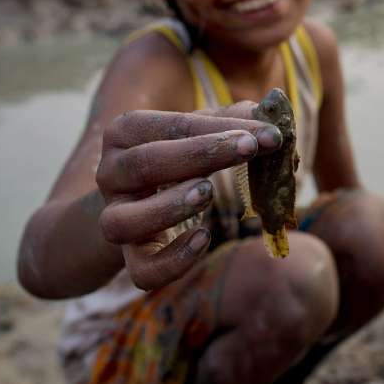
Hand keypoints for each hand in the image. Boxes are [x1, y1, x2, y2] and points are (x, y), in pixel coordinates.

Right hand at [95, 102, 281, 289]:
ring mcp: (116, 217)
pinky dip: (173, 260)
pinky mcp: (131, 257)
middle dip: (200, 154)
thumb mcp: (203, 132)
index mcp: (126, 133)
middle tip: (248, 149)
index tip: (268, 134)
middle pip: (143, 164)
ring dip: (168, 207)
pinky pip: (142, 270)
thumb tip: (272, 112)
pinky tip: (205, 239)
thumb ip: (235, 121)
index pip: (171, 125)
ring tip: (209, 193)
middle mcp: (111, 174)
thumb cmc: (180, 157)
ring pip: (122, 221)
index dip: (220, 128)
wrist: (140, 201)